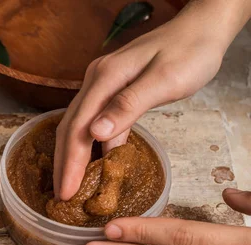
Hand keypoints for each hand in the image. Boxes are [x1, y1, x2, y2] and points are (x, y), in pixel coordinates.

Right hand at [54, 0, 250, 200]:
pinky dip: (92, 145)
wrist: (202, 27)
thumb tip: (95, 134)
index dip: (70, 161)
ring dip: (74, 156)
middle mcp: (96, 81)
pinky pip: (95, 122)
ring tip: (72, 185)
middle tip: (62, 196)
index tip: (66, 191)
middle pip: (70, 127)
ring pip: (79, 126)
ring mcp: (102, 85)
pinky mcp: (113, 90)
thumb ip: (128, 106)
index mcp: (105, 78)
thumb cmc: (190, 51)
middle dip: (64, 163)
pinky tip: (94, 163)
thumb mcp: (164, 79)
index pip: (77, 127)